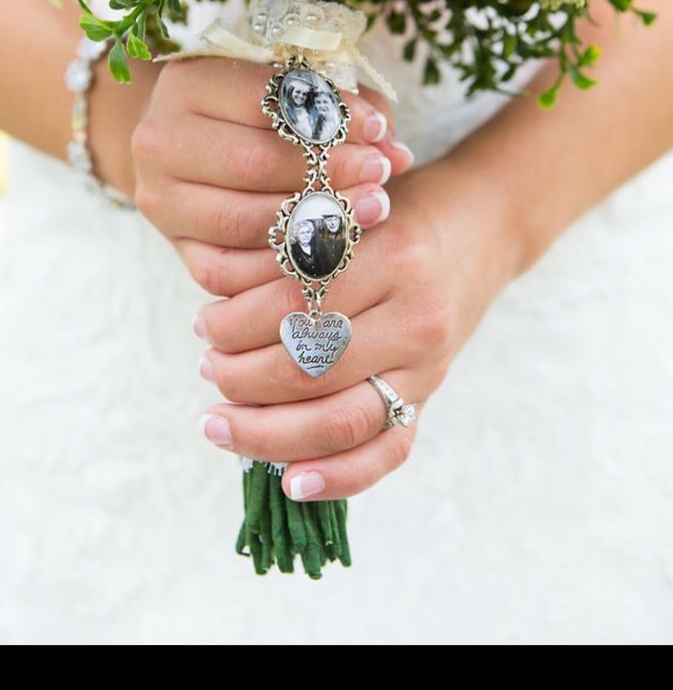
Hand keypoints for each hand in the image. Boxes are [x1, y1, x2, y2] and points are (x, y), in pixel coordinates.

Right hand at [132, 56, 414, 283]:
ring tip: (368, 211)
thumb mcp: (300, 92)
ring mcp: (161, 200)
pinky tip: (329, 254)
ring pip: (240, 221)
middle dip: (326, 172)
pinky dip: (281, 269)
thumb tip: (397, 154)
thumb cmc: (263, 111)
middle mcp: (160, 141)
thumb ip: (350, 112)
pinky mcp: (176, 247)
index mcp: (186, 83)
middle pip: (252, 163)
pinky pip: (228, 273)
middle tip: (379, 175)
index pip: (264, 99)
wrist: (197, 147)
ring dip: (312, 222)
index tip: (376, 128)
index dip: (328, 116)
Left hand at [193, 160, 518, 500]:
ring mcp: (428, 365)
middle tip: (206, 369)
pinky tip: (289, 482)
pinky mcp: (432, 397)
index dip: (236, 324)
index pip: (295, 306)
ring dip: (266, 432)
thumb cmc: (399, 210)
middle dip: (240, 379)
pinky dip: (337, 477)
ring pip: (340, 420)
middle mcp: (416, 316)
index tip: (203, 324)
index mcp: (392, 256)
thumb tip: (216, 302)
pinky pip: (387, 453)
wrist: (486, 224)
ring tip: (219, 422)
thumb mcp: (351, 207)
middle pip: (310, 368)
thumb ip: (296, 245)